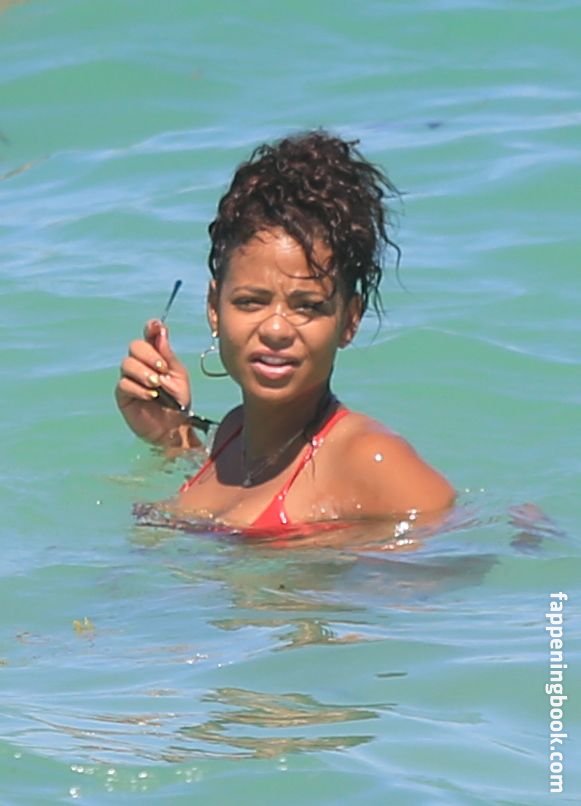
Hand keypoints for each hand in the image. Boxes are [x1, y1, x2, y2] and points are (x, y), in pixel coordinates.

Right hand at [115, 319, 193, 446]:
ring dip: (144, 373)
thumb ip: (168, 355)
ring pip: (127, 364)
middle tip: (162, 370)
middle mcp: (141, 364)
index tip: (156, 326)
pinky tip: (151, 396)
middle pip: (135, 346)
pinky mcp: (123, 394)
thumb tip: (160, 332)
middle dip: (149, 356)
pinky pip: (124, 383)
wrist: (175, 427)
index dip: (151, 328)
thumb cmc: (179, 402)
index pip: (149, 336)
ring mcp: (130, 378)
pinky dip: (139, 388)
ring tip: (157, 386)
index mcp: (156, 356)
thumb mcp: (179, 376)